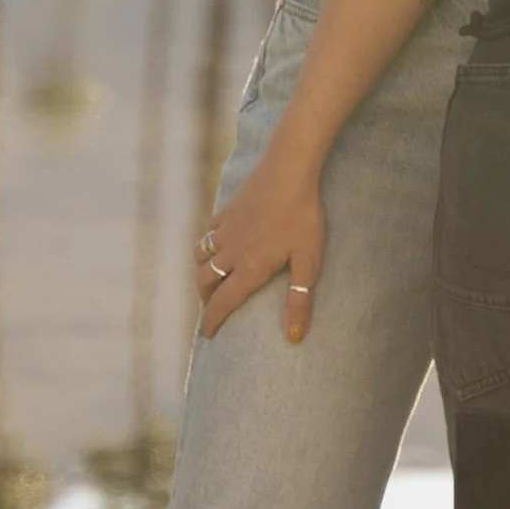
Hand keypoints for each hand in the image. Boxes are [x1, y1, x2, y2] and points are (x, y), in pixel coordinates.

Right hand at [196, 138, 328, 344]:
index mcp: (249, 268)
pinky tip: (220, 241)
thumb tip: (294, 337)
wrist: (289, 170)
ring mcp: (226, 229)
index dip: (212, 320)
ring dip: (203, 271)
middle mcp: (231, 252)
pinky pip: (209, 231)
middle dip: (205, 298)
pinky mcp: (227, 209)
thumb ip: (299, 299)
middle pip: (205, 281)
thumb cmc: (302, 217)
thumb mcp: (308, 261)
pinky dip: (209, 242)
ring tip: (212, 278)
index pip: (223, 302)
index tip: (207, 333)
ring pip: (201, 256)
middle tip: (211, 307)